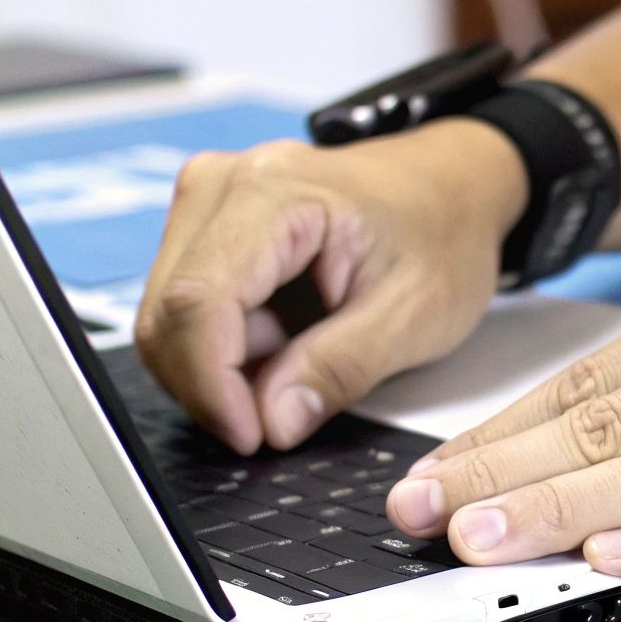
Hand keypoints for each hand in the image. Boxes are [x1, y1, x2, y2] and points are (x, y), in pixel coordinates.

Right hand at [135, 119, 525, 453]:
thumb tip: (271, 422)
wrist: (450, 188)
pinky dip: (230, 348)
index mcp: (274, 193)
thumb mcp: (413, 317)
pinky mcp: (205, 227)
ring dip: (225, 366)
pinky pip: (187, 310)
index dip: (212, 385)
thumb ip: (338, 370)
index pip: (199, 303)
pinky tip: (286, 341)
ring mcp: (206, 202)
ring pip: (170, 318)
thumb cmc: (441, 236)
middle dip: (216, 385)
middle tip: (282, 415)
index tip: (252, 436)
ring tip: (301, 360)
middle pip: (169, 314)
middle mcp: (221, 185)